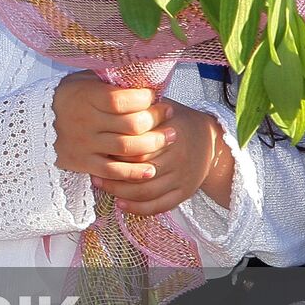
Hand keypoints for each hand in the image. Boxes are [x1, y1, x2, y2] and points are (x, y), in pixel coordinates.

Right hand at [52, 71, 173, 182]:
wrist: (30, 124)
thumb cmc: (65, 98)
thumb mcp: (80, 80)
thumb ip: (106, 78)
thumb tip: (140, 75)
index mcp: (84, 97)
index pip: (122, 99)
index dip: (145, 98)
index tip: (154, 95)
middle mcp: (84, 121)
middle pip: (131, 124)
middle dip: (156, 119)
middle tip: (168, 114)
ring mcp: (84, 144)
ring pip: (128, 148)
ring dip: (154, 144)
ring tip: (170, 137)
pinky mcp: (82, 163)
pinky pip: (114, 171)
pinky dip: (134, 173)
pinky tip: (151, 169)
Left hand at [94, 101, 231, 215]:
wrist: (211, 141)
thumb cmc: (176, 122)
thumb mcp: (162, 109)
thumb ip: (141, 108)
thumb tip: (109, 95)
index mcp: (172, 134)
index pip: (140, 146)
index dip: (116, 151)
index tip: (97, 149)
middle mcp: (179, 157)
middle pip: (141, 171)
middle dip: (114, 173)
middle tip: (93, 171)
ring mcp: (183, 177)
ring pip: (147, 191)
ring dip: (120, 191)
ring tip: (100, 185)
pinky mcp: (185, 192)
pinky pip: (160, 205)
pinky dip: (139, 208)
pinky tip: (120, 204)